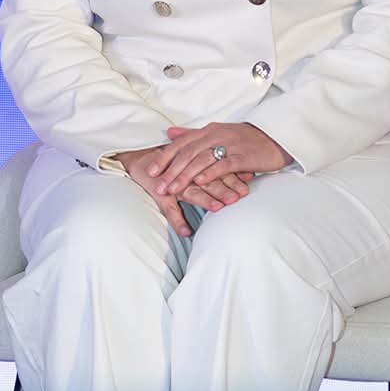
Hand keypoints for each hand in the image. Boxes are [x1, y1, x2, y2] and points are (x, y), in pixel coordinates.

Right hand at [112, 146, 250, 237]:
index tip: (248, 183)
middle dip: (225, 188)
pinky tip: (186, 232)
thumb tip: (250, 174)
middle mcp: (186, 172)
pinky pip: (168, 208)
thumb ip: (220, 169)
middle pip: (209, 180)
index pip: (218, 168)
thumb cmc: (172, 163)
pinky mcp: (159, 192)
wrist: (139, 158)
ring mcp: (172, 182)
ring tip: (218, 207)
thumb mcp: (196, 164)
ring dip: (206, 199)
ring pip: (192, 191)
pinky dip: (177, 220)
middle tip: (239, 197)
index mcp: (196, 163)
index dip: (234, 175)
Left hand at [149, 123, 293, 195]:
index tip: (151, 172)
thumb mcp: (217, 133)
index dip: (165, 157)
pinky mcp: (243, 155)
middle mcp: (217, 135)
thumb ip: (193, 134)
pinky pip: (224, 164)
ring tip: (173, 189)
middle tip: (159, 187)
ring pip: (202, 160)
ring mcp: (230, 145)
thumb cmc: (245, 139)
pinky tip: (200, 182)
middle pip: (188, 153)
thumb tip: (170, 133)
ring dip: (185, 175)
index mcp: (209, 130)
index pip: (182, 144)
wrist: (276, 138)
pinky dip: (211, 173)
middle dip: (171, 171)